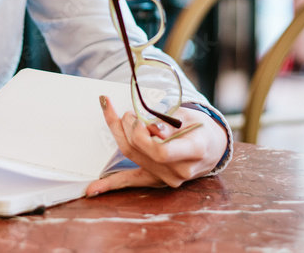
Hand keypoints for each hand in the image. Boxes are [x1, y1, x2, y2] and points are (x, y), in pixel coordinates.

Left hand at [85, 95, 226, 196]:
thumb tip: (150, 128)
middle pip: (141, 151)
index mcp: (193, 151)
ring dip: (119, 135)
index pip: (161, 151)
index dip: (143, 135)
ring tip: (118, 116)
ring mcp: (167, 179)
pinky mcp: (156, 180)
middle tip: (129, 112)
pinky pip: (131, 181)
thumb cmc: (201, 127)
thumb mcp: (190, 116)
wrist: (212, 147)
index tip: (140, 119)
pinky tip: (92, 190)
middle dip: (128, 127)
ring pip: (132, 157)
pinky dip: (110, 184)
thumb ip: (170, 122)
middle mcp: (179, 170)